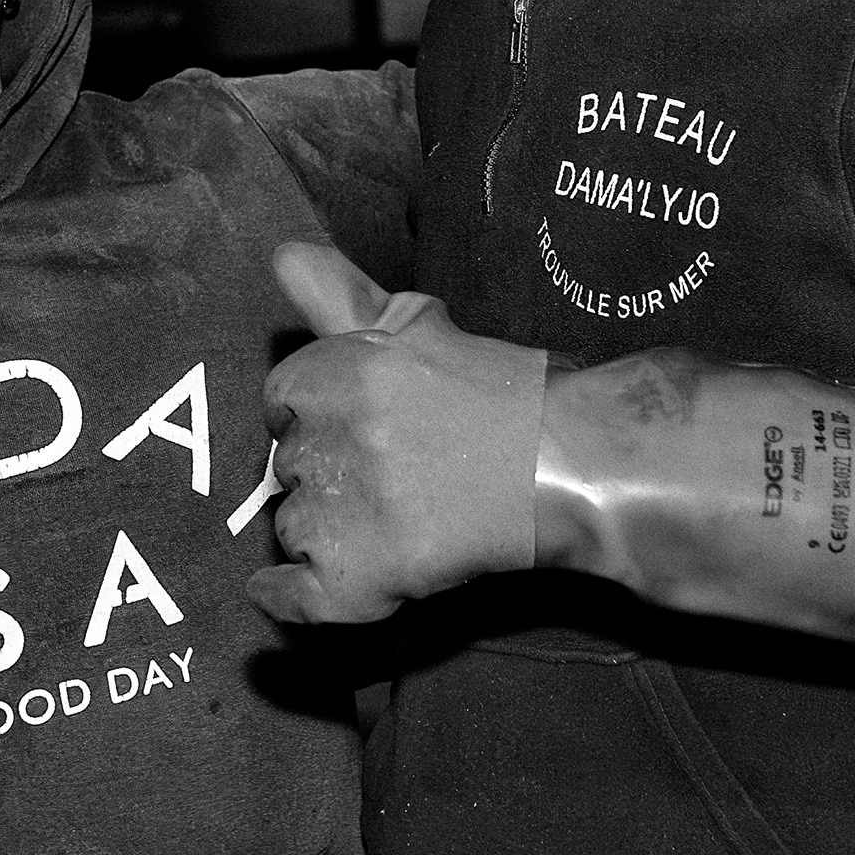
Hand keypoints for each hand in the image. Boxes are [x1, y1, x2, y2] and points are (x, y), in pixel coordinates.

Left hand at [252, 244, 546, 624]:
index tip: (355, 426)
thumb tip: (281, 256)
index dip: (315, 414)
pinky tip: (289, 589)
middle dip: (326, 469)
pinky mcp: (363, 578)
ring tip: (387, 522)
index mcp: (338, 373)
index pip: (282, 399)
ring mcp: (343, 513)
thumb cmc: (508, 392)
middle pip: (288, 465)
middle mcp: (330, 440)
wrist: (574, 467)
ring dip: (324, 527)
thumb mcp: (418, 322)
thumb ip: (340, 294)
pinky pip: (295, 597)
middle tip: (389, 476)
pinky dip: (288, 597)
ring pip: (294, 526)